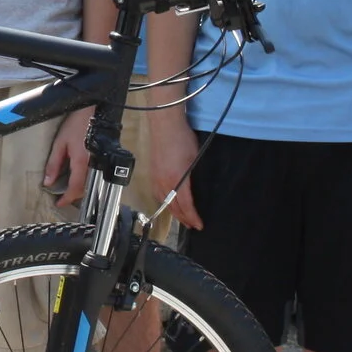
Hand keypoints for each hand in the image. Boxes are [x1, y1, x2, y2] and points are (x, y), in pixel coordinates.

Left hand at [42, 111, 94, 206]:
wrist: (91, 112)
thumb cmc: (75, 125)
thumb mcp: (59, 144)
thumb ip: (53, 164)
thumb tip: (47, 182)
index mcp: (81, 162)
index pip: (75, 188)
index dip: (66, 199)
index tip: (58, 204)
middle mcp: (92, 165)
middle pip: (83, 189)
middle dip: (72, 197)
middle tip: (61, 198)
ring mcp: (97, 163)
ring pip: (89, 184)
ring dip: (78, 190)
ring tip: (66, 190)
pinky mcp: (99, 159)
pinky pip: (92, 176)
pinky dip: (83, 182)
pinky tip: (75, 179)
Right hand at [142, 111, 202, 230]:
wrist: (165, 125)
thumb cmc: (182, 139)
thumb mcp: (195, 159)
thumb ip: (194, 177)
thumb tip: (196, 188)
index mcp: (177, 180)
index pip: (186, 206)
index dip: (193, 217)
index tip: (199, 225)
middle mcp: (164, 183)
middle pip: (174, 207)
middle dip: (184, 218)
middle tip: (193, 225)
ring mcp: (156, 179)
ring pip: (164, 203)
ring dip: (174, 212)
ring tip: (182, 218)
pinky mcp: (153, 174)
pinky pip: (158, 195)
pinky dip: (165, 203)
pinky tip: (169, 203)